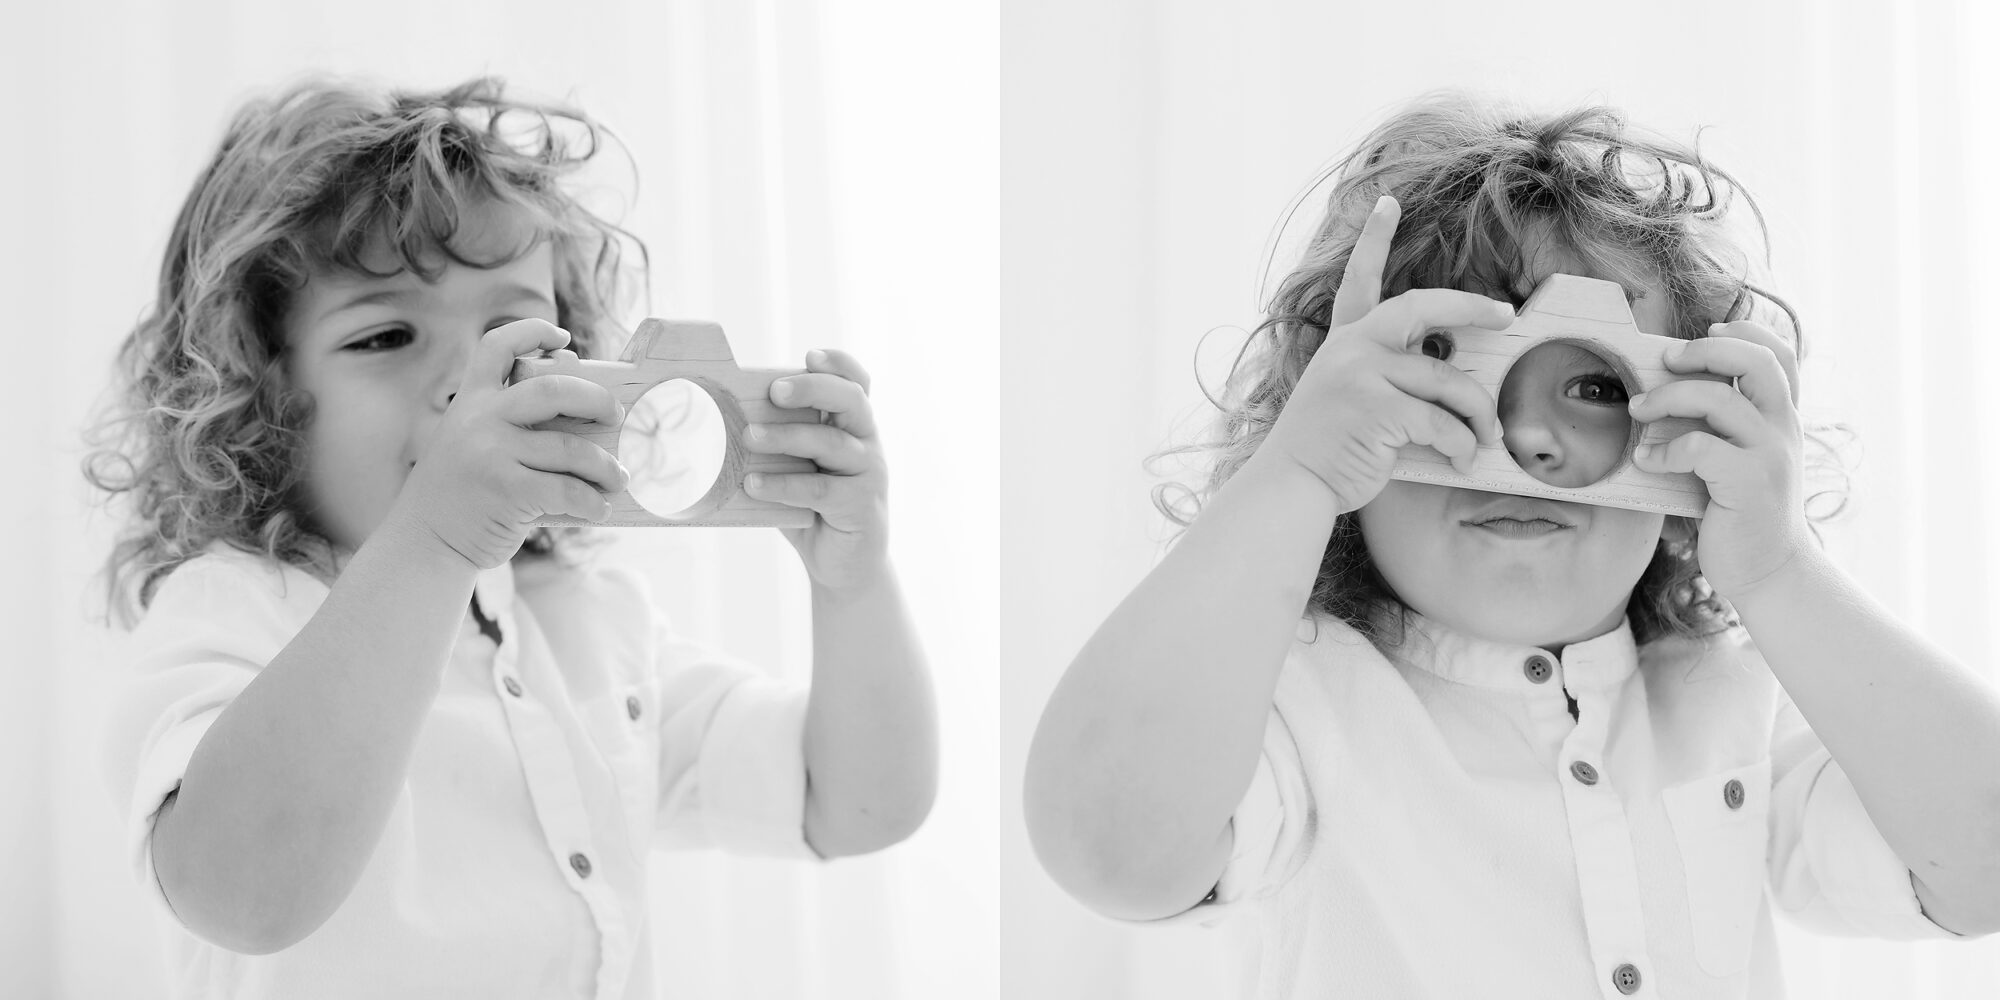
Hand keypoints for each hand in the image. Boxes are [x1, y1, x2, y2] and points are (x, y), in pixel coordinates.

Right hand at [387, 319, 629, 570]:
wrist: (425, 542)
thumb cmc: (462, 492)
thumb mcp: (470, 442)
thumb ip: (506, 420)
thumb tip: (575, 397)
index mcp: (471, 401)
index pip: (498, 347)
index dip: (532, 331)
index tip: (563, 337)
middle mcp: (479, 419)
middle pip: (554, 389)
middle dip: (597, 400)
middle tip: (617, 415)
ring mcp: (491, 454)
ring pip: (571, 449)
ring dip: (606, 465)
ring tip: (619, 478)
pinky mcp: (507, 491)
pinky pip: (567, 489)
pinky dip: (592, 500)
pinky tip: (600, 508)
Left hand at [740, 349, 889, 590]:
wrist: (844, 567)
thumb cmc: (813, 510)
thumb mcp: (797, 469)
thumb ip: (777, 446)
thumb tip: (718, 422)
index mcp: (853, 426)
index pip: (857, 383)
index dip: (839, 364)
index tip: (809, 355)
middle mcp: (868, 443)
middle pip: (852, 400)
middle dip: (812, 389)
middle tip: (774, 392)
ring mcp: (869, 474)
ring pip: (834, 444)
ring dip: (787, 437)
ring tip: (748, 436)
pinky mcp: (861, 507)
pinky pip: (821, 489)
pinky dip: (784, 484)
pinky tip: (753, 484)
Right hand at [1259, 196, 1514, 512]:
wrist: (1290, 484)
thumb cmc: (1328, 449)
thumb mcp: (1348, 397)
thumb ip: (1385, 376)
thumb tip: (1451, 376)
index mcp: (1344, 342)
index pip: (1359, 281)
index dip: (1373, 240)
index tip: (1388, 204)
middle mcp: (1352, 348)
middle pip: (1423, 307)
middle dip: (1471, 307)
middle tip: (1504, 315)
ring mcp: (1362, 374)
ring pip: (1449, 382)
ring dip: (1478, 415)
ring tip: (1487, 436)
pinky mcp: (1377, 408)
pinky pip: (1443, 422)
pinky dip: (1462, 445)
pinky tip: (1463, 460)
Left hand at [1626, 321, 1810, 596]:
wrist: (1769, 571)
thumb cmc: (1740, 512)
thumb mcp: (1739, 459)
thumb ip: (1721, 427)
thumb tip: (1667, 393)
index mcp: (1780, 418)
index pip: (1780, 355)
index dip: (1746, 331)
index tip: (1708, 329)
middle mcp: (1782, 428)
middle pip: (1756, 361)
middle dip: (1706, 350)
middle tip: (1667, 360)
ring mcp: (1769, 454)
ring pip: (1721, 399)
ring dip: (1669, 397)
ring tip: (1638, 411)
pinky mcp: (1748, 483)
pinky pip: (1701, 448)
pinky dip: (1665, 450)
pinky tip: (1646, 462)